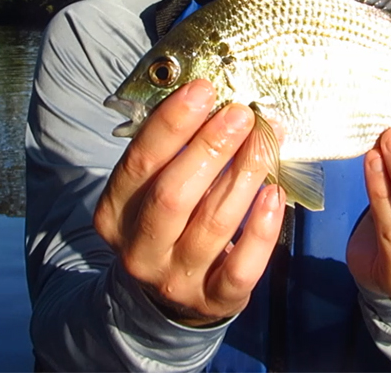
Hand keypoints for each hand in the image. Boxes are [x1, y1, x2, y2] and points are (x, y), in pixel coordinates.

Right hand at [93, 79, 285, 325]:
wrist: (169, 297)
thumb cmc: (167, 222)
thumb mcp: (152, 189)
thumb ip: (172, 152)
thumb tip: (214, 99)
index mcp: (115, 214)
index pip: (139, 164)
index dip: (171, 125)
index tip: (203, 90)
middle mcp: (140, 250)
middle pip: (173, 195)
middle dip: (210, 148)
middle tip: (241, 114)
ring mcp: (176, 280)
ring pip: (213, 224)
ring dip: (244, 175)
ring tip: (266, 139)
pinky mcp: (213, 301)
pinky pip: (242, 267)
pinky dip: (261, 229)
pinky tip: (275, 194)